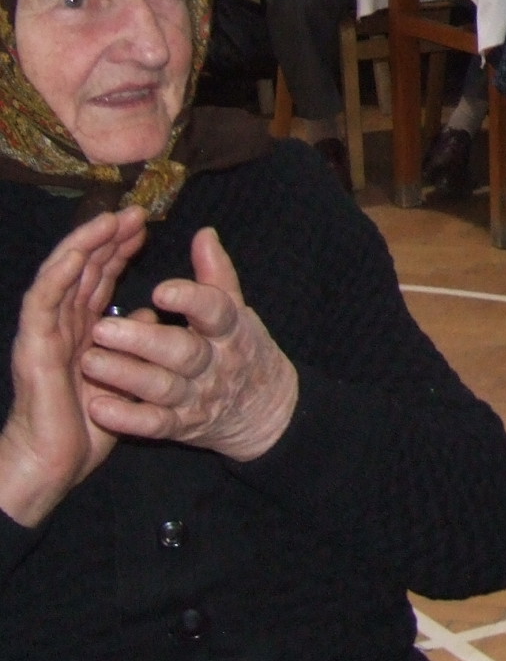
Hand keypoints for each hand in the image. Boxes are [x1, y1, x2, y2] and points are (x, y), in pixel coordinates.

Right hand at [0, 208, 147, 528]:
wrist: (56, 463)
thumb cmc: (90, 423)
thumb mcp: (126, 373)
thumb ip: (135, 340)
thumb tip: (151, 313)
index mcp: (83, 330)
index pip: (100, 281)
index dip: (119, 252)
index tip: (143, 226)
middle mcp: (62, 326)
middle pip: (83, 271)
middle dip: (106, 239)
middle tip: (133, 211)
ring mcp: (45, 334)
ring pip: (62, 277)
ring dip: (84, 245)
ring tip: (108, 219)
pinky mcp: (33, 347)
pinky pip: (43, 303)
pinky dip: (59, 275)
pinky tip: (76, 253)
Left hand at [80, 227, 297, 464]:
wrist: (263, 410)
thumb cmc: (239, 349)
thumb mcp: (236, 312)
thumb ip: (216, 275)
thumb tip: (204, 233)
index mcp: (230, 330)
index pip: (215, 310)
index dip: (191, 299)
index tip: (160, 290)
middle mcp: (216, 364)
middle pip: (183, 352)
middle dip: (143, 341)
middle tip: (102, 328)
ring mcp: (198, 398)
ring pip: (162, 388)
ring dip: (126, 376)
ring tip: (88, 360)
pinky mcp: (181, 427)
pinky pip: (154, 425)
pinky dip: (128, 419)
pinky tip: (98, 406)